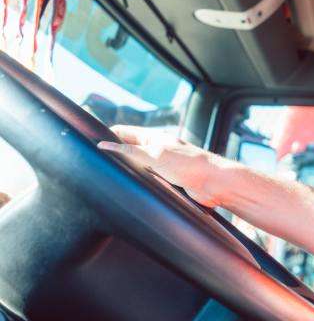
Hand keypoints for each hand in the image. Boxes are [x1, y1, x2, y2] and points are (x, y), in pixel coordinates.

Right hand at [98, 125, 222, 206]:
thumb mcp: (154, 155)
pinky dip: (139, 181)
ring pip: (138, 166)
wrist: (215, 183)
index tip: (90, 142)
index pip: (124, 132)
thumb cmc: (189, 164)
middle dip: (114, 153)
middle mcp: (158, 149)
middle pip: (129, 149)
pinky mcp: (169, 180)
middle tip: (94, 162)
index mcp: (154, 138)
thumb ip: (129, 151)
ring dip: (127, 170)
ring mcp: (163, 165)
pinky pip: (148, 179)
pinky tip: (130, 188)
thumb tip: (103, 145)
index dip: (107, 135)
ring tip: (108, 176)